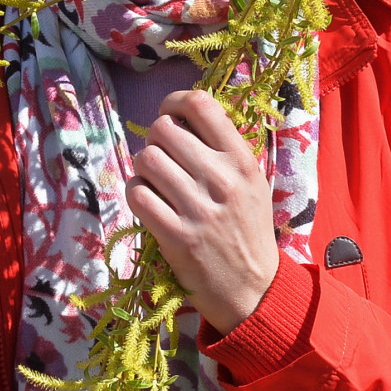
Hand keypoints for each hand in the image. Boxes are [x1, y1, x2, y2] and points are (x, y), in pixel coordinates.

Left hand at [125, 90, 278, 334]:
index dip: (174, 102)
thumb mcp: (250, 182)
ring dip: (144, 168)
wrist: (253, 288)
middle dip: (155, 139)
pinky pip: (137, 194)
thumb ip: (221, 147)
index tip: (169, 115)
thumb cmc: (247, 227)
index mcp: (241, 160)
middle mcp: (221, 180)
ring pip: (146, 159)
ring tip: (157, 182)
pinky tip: (150, 202)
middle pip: (163, 129)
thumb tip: (181, 112)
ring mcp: (198, 208)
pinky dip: (137, 194)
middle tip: (163, 157)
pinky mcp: (175, 235)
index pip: (200, 105)